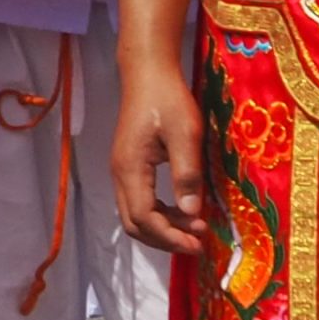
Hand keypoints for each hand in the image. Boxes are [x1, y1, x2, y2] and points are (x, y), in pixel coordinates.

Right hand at [112, 61, 207, 254]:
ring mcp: (122, 171)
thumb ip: (187, 174)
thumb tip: (191, 213)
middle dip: (164, 240)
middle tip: (197, 244)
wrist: (147, 75)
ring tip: (194, 230)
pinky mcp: (129, 167)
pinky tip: (182, 211)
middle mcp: (120, 175)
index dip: (170, 236)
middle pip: (134, 224)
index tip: (198, 244)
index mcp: (131, 169)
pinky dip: (159, 215)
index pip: (144, 217)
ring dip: (162, 229)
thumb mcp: (185, 134)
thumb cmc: (168, 100)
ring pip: (134, 215)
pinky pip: (138, 202)